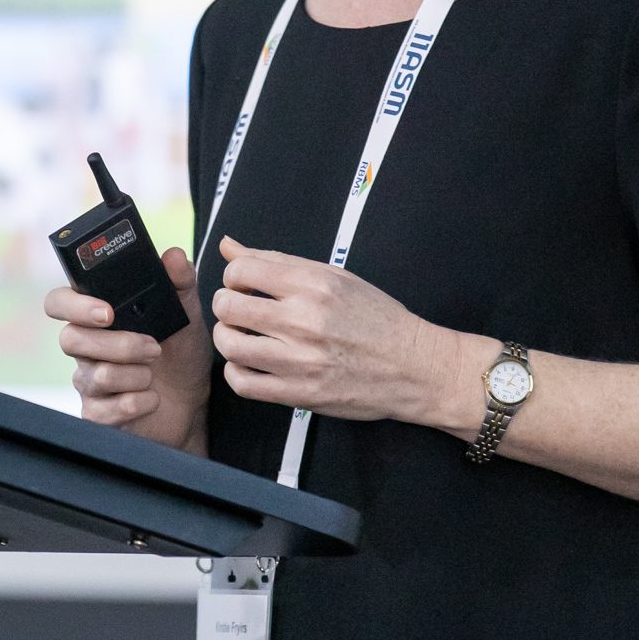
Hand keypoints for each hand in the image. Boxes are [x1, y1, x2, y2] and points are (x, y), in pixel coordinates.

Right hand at [43, 245, 212, 450]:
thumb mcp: (188, 314)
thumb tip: (173, 256)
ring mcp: (89, 382)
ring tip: (154, 372)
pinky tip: (153, 398)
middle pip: (71, 340)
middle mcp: (86, 348)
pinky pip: (104, 410)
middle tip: (153, 347)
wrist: (192, 403)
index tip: (107, 312)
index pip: (59, 303)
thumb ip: (180, 283)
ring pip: (95, 374)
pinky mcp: (98, 414)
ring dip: (134, 373)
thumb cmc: (180, 354)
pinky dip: (137, 402)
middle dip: (118, 344)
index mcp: (97, 317)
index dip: (73, 305)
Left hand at [209, 236, 449, 421]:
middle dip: (225, 305)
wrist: (413, 367)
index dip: (233, 277)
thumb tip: (227, 246)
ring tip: (241, 335)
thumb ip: (277, 261)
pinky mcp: (300, 393)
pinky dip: (236, 371)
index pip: (241, 271)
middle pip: (229, 306)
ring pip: (230, 344)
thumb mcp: (334, 278)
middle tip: (238, 310)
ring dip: (227, 337)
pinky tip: (250, 362)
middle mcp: (304, 320)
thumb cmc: (375, 318)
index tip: (243, 286)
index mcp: (314, 285)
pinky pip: (242, 383)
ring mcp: (301, 360)